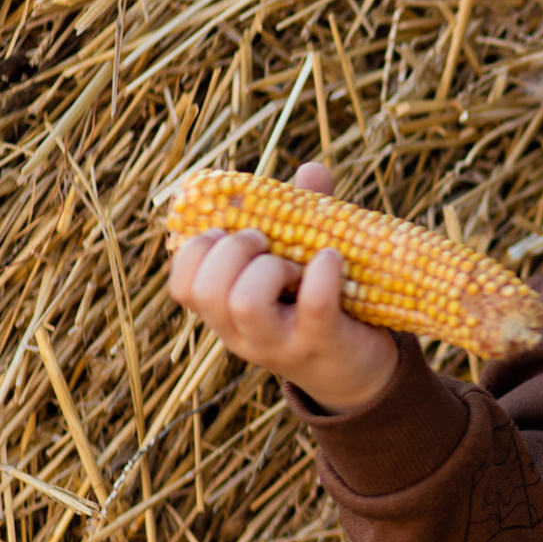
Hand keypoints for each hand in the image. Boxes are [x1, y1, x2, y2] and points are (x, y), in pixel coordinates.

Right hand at [167, 162, 399, 412]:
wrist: (360, 371)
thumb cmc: (323, 307)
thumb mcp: (301, 262)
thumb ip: (301, 215)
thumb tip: (311, 170)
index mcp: (225, 312)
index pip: (183, 284)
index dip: (199, 250)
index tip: (233, 234)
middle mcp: (241, 332)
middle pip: (204, 289)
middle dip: (233, 251)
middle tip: (266, 244)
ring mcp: (278, 344)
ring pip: (243, 302)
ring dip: (269, 268)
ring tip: (296, 264)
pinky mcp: (321, 345)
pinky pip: (312, 306)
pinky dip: (321, 274)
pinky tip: (331, 259)